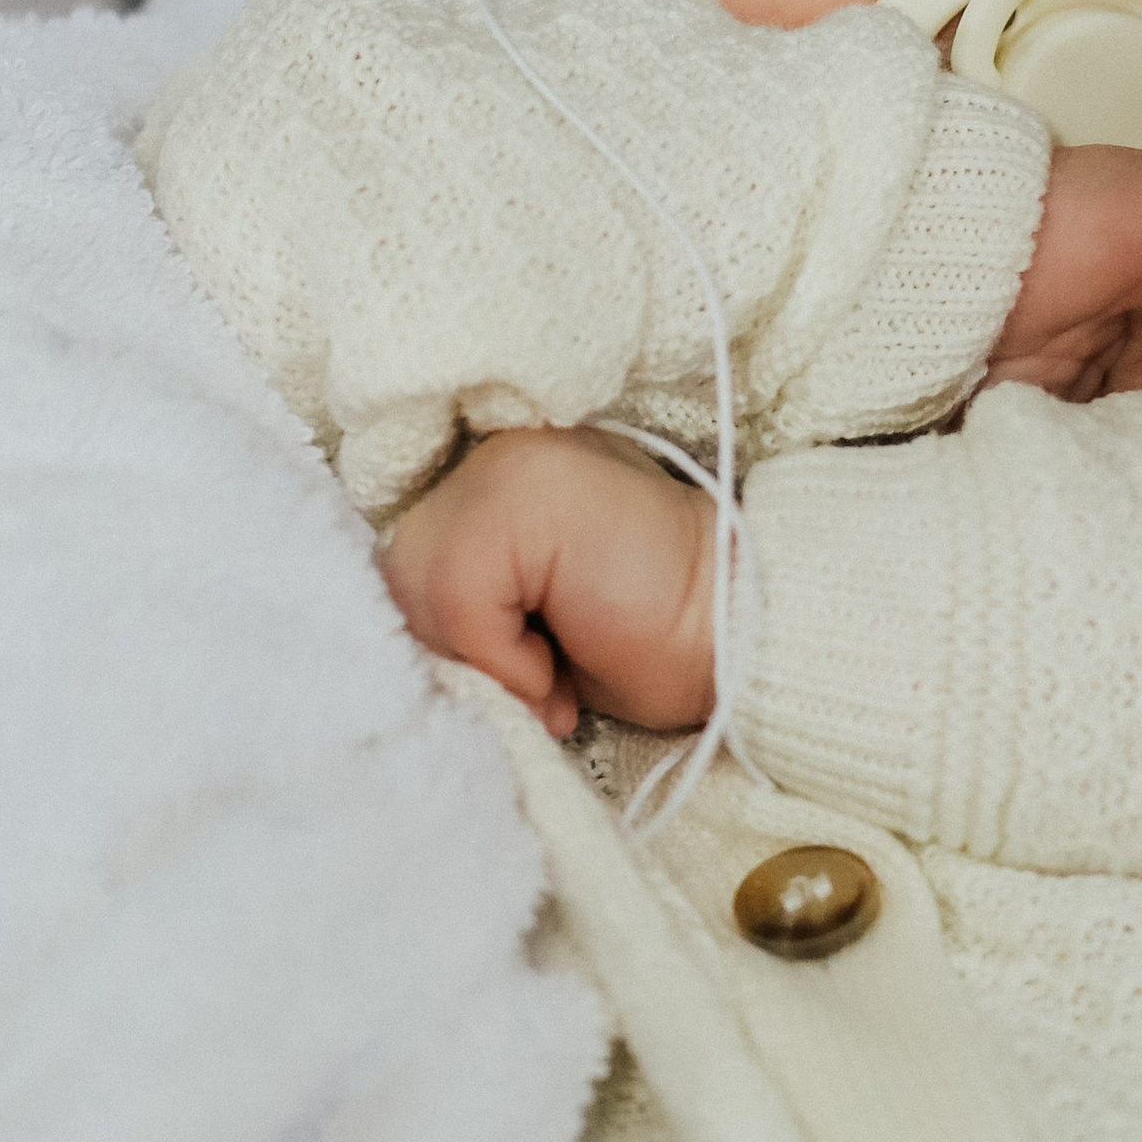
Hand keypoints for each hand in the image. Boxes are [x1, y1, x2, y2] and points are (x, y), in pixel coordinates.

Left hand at [382, 428, 717, 734]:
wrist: (741, 635)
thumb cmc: (648, 640)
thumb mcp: (529, 628)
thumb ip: (465, 608)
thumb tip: (407, 651)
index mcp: (497, 485)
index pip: (409, 563)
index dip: (444, 634)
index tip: (512, 673)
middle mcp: (496, 459)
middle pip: (399, 572)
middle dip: (456, 649)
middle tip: (538, 682)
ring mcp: (508, 467)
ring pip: (418, 582)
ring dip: (482, 657)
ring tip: (551, 676)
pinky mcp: (522, 494)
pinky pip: (457, 595)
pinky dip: (501, 656)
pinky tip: (558, 671)